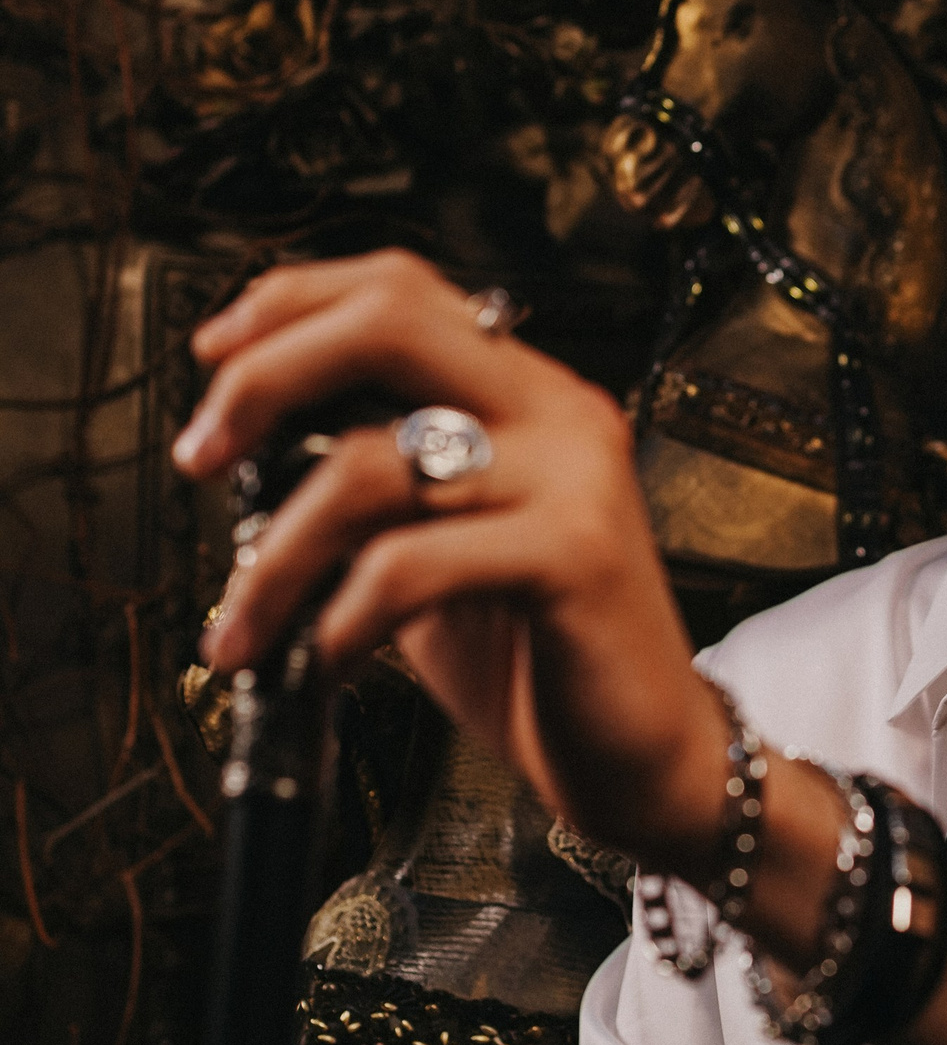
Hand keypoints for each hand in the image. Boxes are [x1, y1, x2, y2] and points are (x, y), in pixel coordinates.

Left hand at [174, 251, 726, 868]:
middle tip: (201, 455)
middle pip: (389, 320)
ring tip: (244, 628)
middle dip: (264, 378)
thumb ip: (375, 491)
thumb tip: (245, 457)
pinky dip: (342, 618)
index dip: (291, 304)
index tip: (212, 357)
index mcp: (525, 392)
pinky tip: (331, 660)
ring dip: (274, 556)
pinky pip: (412, 564)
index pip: (399, 288)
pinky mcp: (576, 553)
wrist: (648, 757)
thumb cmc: (539, 658)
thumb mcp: (441, 548)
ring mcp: (574, 473)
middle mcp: (557, 409)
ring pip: (371, 464)